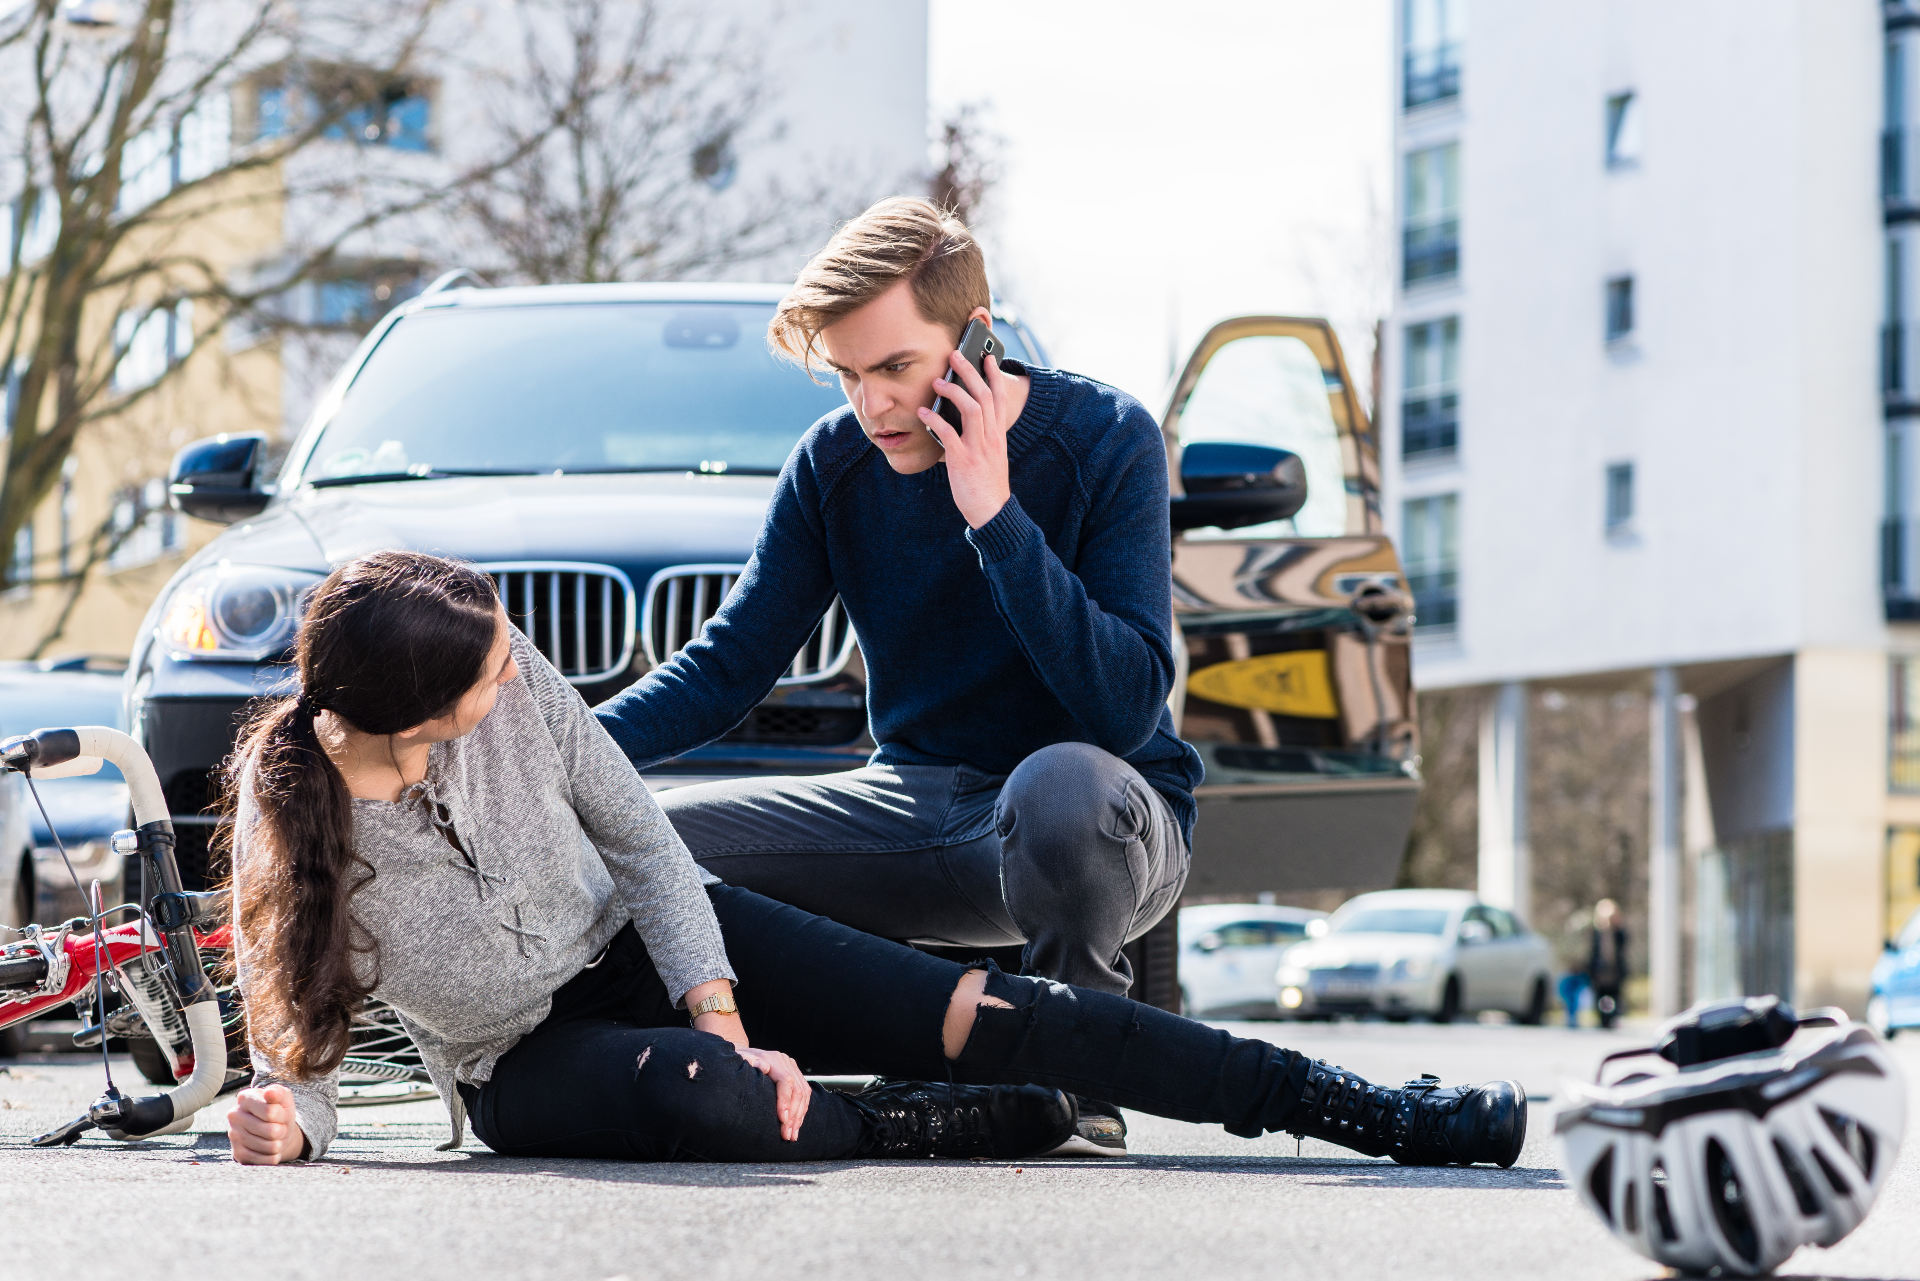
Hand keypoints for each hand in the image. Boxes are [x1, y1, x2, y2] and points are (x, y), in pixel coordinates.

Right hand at [229, 1084, 305, 1164]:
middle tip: (279, 1127)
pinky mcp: (237, 1154)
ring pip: (269, 1147)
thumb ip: (279, 1093)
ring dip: (278, 1143)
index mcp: (244, 1098)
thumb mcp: (284, 1098)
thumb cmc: (279, 1111)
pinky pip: (263, 1160)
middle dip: (282, 1130)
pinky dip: (273, 1156)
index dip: (282, 1115)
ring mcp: (233, 1135)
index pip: (271, 1112)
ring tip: (274, 1137)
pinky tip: (270, 1149)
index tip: (279, 1112)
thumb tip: (270, 1093)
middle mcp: (234, 1115)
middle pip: (271, 1131)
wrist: (275, 1131)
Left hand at [736, 1045, 811, 1141]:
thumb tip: (763, 1066)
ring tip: (792, 1135)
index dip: (786, 1101)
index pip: (786, 1080)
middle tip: (787, 1135)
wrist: (743, 1054)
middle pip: (798, 1090)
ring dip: (799, 1117)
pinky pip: (804, 1094)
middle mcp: (786, 1062)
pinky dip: (801, 1111)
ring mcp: (792, 1068)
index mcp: (773, 1059)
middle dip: (793, 1115)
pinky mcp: (795, 1075)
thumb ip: (750, 1061)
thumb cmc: (738, 1062)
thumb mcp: (739, 1060)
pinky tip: (796, 1125)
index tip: (782, 1119)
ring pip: (804, 1094)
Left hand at [919, 349, 1014, 528]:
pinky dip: (935, 419)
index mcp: (998, 435)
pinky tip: (923, 412)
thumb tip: (963, 419)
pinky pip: (948, 433)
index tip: (987, 357)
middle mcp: (991, 437)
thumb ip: (983, 436)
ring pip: (971, 409)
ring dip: (953, 391)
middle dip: (970, 372)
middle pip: (984, 396)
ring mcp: (978, 447)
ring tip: (937, 381)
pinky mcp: (963, 460)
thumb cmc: (987, 484)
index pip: (999, 398)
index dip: (993, 376)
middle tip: (955, 355)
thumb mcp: (992, 455)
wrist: (991, 511)